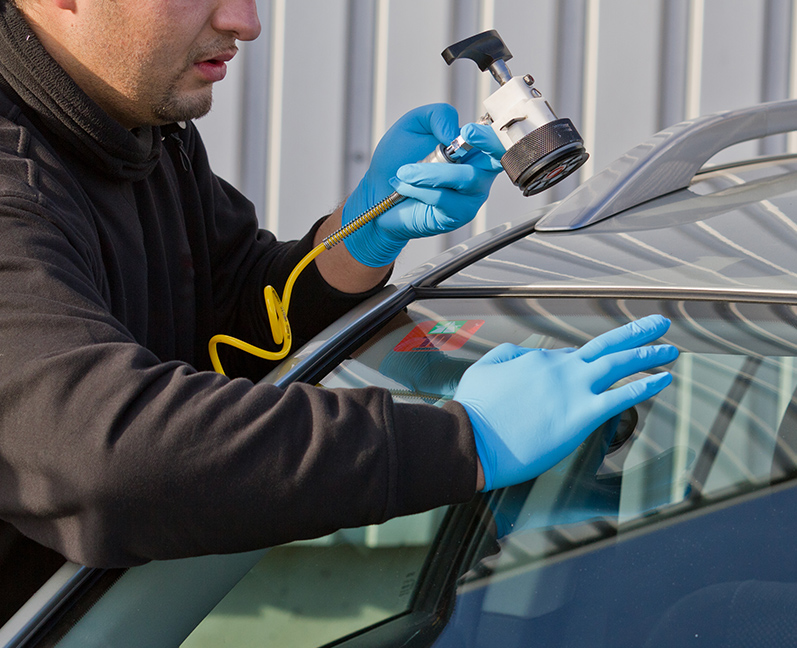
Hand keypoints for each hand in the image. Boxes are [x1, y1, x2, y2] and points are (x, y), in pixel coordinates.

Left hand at [342, 103, 504, 267]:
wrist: (378, 192)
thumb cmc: (397, 161)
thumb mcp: (413, 126)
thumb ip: (437, 115)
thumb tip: (456, 132)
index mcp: (471, 149)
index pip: (497, 140)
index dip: (490, 135)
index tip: (469, 131)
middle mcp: (477, 172)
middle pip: (496, 160)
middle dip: (486, 146)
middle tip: (465, 136)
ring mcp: (470, 196)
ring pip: (464, 178)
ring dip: (430, 172)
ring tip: (404, 172)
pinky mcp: (457, 215)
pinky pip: (443, 198)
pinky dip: (420, 190)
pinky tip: (405, 187)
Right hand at [453, 315, 678, 490]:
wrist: (471, 439)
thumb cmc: (473, 410)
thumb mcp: (484, 369)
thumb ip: (508, 355)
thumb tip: (527, 353)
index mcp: (537, 360)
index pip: (570, 356)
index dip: (584, 361)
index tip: (592, 367)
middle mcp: (561, 370)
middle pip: (607, 346)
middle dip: (636, 333)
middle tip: (660, 323)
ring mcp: (573, 391)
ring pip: (619, 365)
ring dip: (648, 354)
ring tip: (669, 349)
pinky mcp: (582, 416)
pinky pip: (622, 397)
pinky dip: (646, 386)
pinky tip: (663, 379)